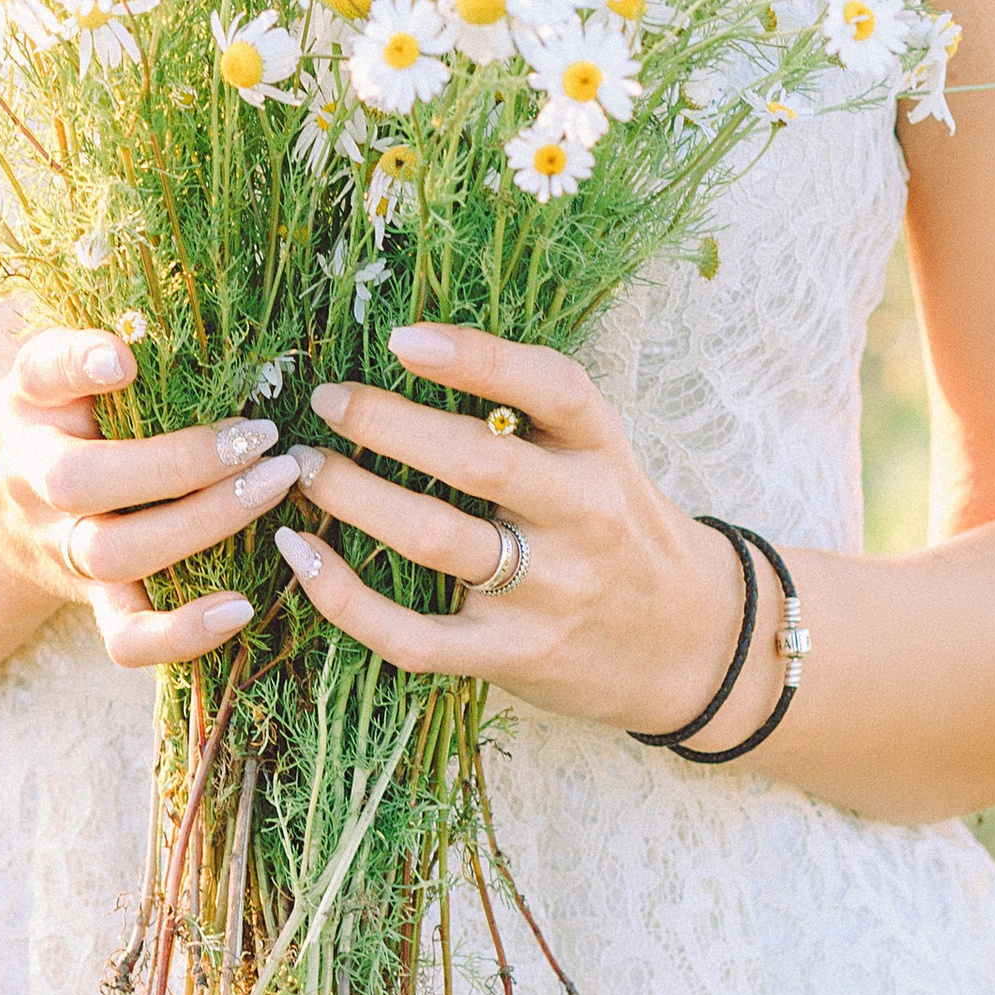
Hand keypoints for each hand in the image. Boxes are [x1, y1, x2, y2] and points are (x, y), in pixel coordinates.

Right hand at [0, 326, 306, 672]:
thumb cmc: (53, 424)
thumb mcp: (54, 377)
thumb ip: (89, 352)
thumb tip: (133, 347)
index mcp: (31, 409)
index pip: (43, 374)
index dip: (80, 365)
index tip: (124, 359)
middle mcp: (37, 482)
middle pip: (84, 480)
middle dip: (178, 462)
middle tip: (260, 434)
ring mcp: (65, 548)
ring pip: (115, 555)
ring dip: (202, 525)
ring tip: (274, 486)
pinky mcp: (95, 601)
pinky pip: (127, 637)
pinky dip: (181, 633)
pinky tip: (242, 608)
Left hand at [271, 321, 745, 736]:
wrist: (691, 645)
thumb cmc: (620, 528)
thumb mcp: (601, 456)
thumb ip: (533, 415)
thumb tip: (411, 350)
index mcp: (602, 452)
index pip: (551, 387)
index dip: (475, 357)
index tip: (401, 338)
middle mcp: (583, 516)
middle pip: (478, 460)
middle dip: (387, 424)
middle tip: (327, 401)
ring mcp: (548, 593)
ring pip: (436, 539)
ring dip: (354, 497)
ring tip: (305, 469)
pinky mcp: (512, 656)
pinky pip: (414, 635)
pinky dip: (346, 599)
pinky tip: (303, 557)